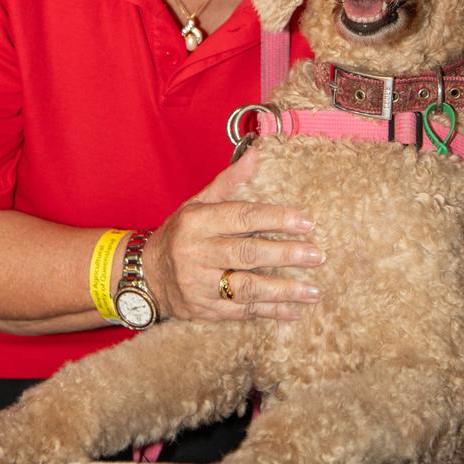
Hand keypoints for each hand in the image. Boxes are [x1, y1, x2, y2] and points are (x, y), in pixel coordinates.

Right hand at [141, 151, 322, 320]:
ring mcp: (199, 285)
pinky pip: (242, 312)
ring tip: (314, 290)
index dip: (275, 219)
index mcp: (198, 222)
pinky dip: (271, 312)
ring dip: (283, 291)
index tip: (306, 222)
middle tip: (317, 255)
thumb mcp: (198, 203)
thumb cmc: (181, 233)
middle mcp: (197, 253)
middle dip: (285, 255)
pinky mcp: (204, 310)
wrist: (146, 276)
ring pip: (247, 288)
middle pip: (247, 254)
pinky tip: (295, 311)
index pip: (241, 217)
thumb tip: (257, 151)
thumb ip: (230, 181)